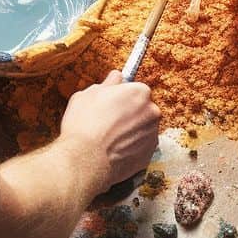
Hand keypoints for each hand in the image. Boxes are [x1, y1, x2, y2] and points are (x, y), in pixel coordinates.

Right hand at [60, 71, 160, 189]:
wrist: (85, 160)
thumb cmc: (84, 124)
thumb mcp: (88, 94)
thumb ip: (108, 83)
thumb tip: (115, 77)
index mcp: (139, 92)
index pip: (135, 90)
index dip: (121, 97)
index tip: (112, 103)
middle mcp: (152, 112)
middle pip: (142, 109)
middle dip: (129, 113)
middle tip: (108, 121)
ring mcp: (152, 135)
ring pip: (142, 128)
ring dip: (130, 131)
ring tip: (109, 137)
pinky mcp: (149, 155)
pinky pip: (140, 147)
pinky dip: (131, 148)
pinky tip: (113, 149)